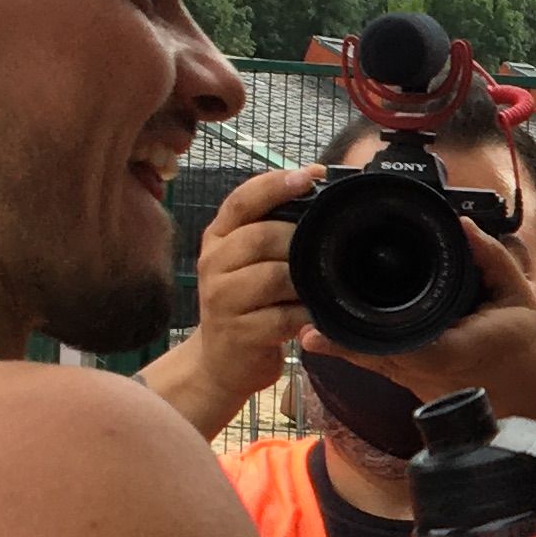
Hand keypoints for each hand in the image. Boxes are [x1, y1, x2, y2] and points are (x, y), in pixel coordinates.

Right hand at [186, 166, 320, 409]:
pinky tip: (312, 315)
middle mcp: (213, 263)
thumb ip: (273, 225)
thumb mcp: (249, 259)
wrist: (221, 361)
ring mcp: (221, 299)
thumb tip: (315, 182)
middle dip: (298, 239)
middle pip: (260, 236)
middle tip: (322, 248)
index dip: (276, 184)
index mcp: (218, 236)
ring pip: (273, 276)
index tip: (311, 175)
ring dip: (304, 280)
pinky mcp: (238, 333)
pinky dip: (304, 314)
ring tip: (318, 284)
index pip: (243, 200)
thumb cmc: (246, 302)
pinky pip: (282, 317)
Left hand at [314, 252, 535, 428]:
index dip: (345, 338)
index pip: (386, 344)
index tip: (313, 329)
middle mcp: (424, 370)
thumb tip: (464, 225)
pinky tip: (339, 336)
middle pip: (365, 354)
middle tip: (300, 318)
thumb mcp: (518, 297)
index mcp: (445, 349)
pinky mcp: (419, 387)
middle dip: (333, 336)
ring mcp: (419, 383)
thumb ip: (491, 259)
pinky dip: (361, 350)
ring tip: (311, 323)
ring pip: (369, 362)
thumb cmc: (530, 354)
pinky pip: (382, 365)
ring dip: (342, 344)